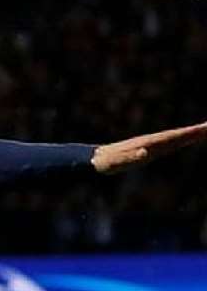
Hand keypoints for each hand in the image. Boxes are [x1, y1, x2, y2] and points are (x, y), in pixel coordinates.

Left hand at [91, 121, 206, 174]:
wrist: (95, 159)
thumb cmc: (106, 162)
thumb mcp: (118, 162)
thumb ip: (130, 158)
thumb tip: (144, 153)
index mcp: (148, 144)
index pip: (174, 137)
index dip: (191, 133)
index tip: (206, 128)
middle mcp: (151, 141)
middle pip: (178, 135)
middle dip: (196, 131)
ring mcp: (149, 144)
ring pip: (174, 138)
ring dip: (190, 134)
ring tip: (205, 130)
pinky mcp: (146, 149)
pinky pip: (168, 143)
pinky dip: (180, 140)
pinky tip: (185, 140)